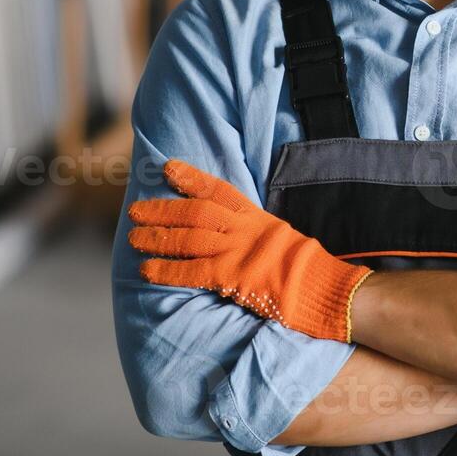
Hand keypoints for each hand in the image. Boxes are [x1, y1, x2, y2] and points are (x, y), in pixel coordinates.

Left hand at [127, 159, 371, 342]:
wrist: (323, 286)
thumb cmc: (306, 267)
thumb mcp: (280, 236)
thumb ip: (254, 231)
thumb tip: (230, 231)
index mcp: (257, 217)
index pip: (219, 190)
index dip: (192, 178)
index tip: (168, 168)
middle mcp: (244, 229)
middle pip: (195, 213)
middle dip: (163, 211)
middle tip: (135, 210)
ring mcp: (237, 252)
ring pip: (188, 239)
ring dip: (157, 238)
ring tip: (133, 238)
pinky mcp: (233, 278)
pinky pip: (192, 272)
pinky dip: (167, 270)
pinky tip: (147, 269)